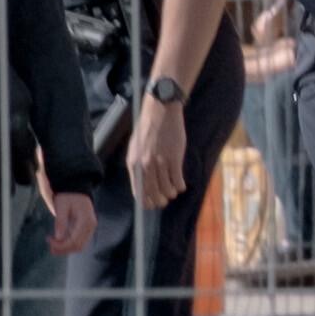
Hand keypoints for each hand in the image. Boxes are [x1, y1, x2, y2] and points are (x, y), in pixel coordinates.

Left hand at [45, 181, 96, 257]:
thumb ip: (60, 222)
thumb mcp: (61, 206)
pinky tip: (59, 241)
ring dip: (66, 248)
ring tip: (53, 246)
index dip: (61, 245)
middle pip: (78, 245)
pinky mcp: (87, 229)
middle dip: (63, 249)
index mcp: (86, 220)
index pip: (74, 240)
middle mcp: (91, 226)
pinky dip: (69, 244)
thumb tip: (58, 238)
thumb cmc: (68, 196)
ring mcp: (90, 228)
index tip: (49, 240)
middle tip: (49, 246)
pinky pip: (80, 241)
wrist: (76, 189)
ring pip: (80, 246)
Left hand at [124, 90, 187, 211]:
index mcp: (133, 163)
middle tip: (165, 200)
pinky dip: (180, 186)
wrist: (161, 110)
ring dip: (171, 193)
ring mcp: (160, 162)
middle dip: (160, 200)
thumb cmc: (149, 127)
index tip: (152, 205)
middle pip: (153, 193)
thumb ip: (138, 164)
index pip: (138, 191)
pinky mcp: (174, 158)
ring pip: (167, 189)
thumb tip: (143, 183)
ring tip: (174, 190)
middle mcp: (145, 165)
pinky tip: (181, 185)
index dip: (146, 201)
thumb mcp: (136, 147)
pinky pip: (178, 180)